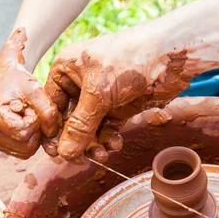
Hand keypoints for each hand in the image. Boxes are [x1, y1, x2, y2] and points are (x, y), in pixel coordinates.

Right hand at [0, 28, 59, 158]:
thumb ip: (47, 111)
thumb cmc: (19, 81)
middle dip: (35, 129)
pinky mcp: (0, 145)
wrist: (6, 79)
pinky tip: (25, 123)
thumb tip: (51, 134)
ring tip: (27, 116)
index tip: (30, 106)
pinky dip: (30, 139)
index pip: (23, 133)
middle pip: (26, 145)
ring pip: (27, 151)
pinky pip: (24, 151)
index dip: (35, 121)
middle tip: (30, 111)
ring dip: (34, 134)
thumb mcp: (36, 89)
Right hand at [43, 23, 195, 162]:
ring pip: (88, 129)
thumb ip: (80, 125)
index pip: (50, 105)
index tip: (55, 152)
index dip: (51, 130)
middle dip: (75, 141)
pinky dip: (109, 139)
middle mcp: (80, 84)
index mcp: (66, 71)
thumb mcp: (98, 93)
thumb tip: (64, 153)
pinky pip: (107, 129)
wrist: (168, 57)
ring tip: (102, 154)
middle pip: (68, 121)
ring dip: (93, 144)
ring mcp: (100, 97)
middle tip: (81, 159)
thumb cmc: (129, 61)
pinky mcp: (119, 108)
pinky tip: (115, 144)